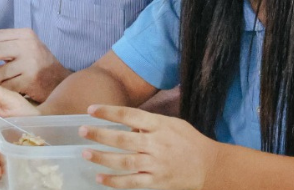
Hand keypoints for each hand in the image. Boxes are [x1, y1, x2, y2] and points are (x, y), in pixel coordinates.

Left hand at [0, 28, 69, 101]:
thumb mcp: (23, 46)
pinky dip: (5, 89)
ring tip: (5, 80)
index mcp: (23, 34)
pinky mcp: (31, 80)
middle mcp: (27, 45)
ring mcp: (30, 62)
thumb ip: (2, 44)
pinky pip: (5, 86)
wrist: (61, 81)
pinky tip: (15, 87)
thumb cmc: (36, 64)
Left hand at [81, 105, 221, 189]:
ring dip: (103, 158)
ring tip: (85, 153)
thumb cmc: (188, 140)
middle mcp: (156, 144)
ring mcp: (156, 164)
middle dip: (100, 135)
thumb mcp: (171, 123)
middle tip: (82, 131)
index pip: (130, 115)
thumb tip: (124, 124)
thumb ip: (147, 123)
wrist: (211, 166)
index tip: (91, 109)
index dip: (109, 112)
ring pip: (125, 162)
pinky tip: (100, 177)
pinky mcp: (157, 181)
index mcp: (160, 126)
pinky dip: (115, 181)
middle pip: (124, 139)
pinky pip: (132, 182)